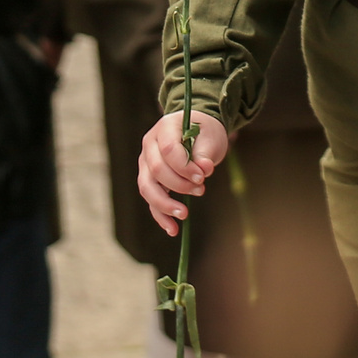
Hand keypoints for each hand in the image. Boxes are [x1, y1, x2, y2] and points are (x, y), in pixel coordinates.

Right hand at [138, 112, 231, 235]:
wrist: (197, 131)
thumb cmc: (204, 132)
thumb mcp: (210, 137)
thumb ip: (205, 153)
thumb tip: (204, 169)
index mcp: (164, 128)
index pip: (167, 149)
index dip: (184, 166)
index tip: (203, 177)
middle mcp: (149, 145)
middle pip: (156, 170)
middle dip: (179, 185)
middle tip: (201, 190)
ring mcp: (146, 163)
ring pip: (147, 188)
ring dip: (165, 204)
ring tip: (184, 215)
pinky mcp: (150, 179)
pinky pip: (151, 200)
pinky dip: (160, 216)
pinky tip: (172, 229)